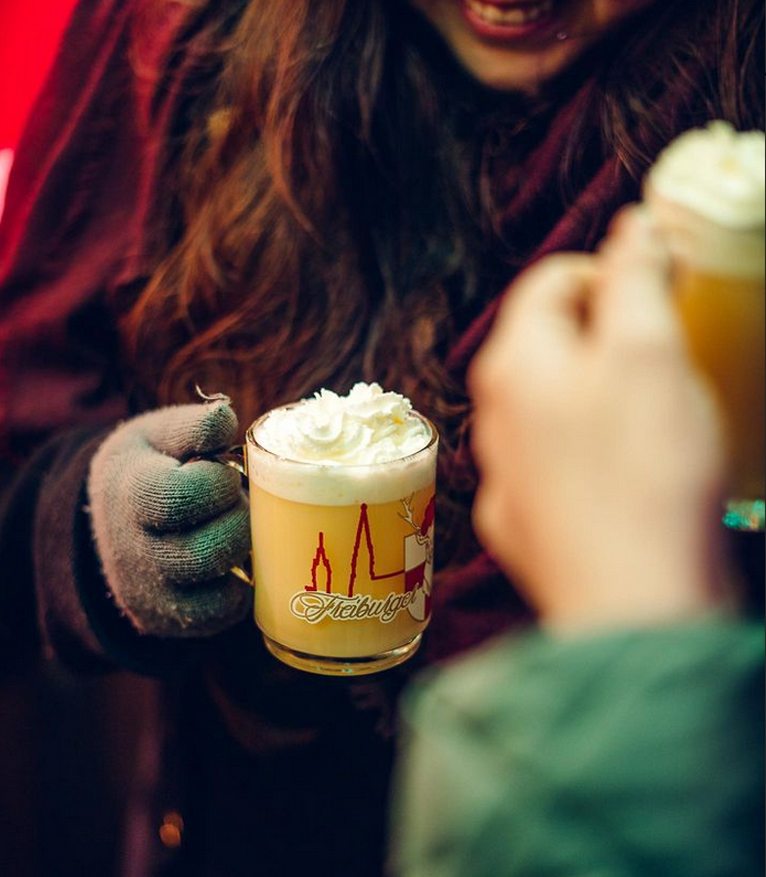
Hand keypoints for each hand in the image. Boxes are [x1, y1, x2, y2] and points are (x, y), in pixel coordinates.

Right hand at [88, 399, 250, 636]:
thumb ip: (196, 426)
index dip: (217, 482)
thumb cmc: (153, 465)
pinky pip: (222, 613)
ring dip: (242, 550)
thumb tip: (225, 420)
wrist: (112, 516)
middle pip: (210, 550)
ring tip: (232, 525)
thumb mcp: (162, 433)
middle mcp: (132, 550)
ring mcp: (148, 591)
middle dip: (238, 519)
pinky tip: (233, 559)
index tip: (219, 470)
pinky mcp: (166, 617)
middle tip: (233, 501)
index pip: (182, 497)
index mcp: (129, 492)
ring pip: (220, 586)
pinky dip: (240, 587)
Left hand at [469, 208, 727, 631]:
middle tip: (662, 353)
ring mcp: (503, 475)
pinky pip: (554, 466)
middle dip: (604, 335)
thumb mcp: (649, 353)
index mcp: (514, 364)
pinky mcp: (525, 524)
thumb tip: (632, 228)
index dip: (607, 271)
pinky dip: (588, 454)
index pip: (548, 282)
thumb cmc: (643, 474)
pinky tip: (626, 475)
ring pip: (548, 407)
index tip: (655, 289)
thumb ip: (634, 280)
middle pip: (545, 345)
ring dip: (596, 396)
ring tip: (651, 415)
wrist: (632, 606)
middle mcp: (492, 416)